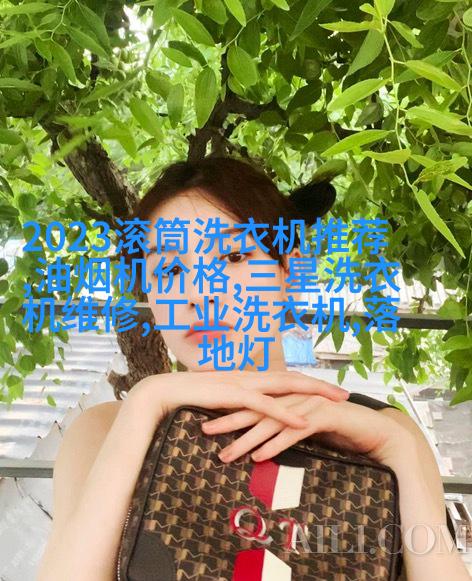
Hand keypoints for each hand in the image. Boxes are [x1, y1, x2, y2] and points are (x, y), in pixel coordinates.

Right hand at [129, 370, 349, 430]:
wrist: (165, 391)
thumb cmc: (191, 398)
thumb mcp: (219, 402)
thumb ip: (236, 407)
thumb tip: (248, 418)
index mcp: (249, 378)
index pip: (285, 378)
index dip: (308, 384)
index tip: (328, 391)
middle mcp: (250, 376)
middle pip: (293, 378)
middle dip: (321, 386)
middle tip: (346, 394)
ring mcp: (243, 383)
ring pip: (286, 386)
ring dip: (313, 394)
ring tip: (336, 402)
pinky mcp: (233, 395)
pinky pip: (264, 404)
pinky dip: (285, 412)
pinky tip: (302, 421)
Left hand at [202, 394, 409, 468]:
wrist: (372, 428)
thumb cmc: (337, 429)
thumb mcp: (305, 427)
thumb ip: (284, 427)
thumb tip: (261, 440)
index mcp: (288, 396)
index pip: (253, 403)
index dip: (229, 410)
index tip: (207, 420)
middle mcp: (295, 397)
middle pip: (256, 408)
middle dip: (229, 421)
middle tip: (204, 431)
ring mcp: (308, 404)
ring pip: (272, 421)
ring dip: (247, 438)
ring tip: (227, 454)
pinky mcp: (323, 416)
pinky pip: (295, 431)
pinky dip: (276, 443)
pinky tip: (260, 456)